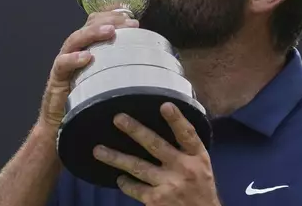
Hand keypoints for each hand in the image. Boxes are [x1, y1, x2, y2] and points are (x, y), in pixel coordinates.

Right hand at [37, 11, 139, 133]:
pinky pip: (62, 65)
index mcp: (88, 48)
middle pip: (88, 25)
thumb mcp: (107, 80)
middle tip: (129, 22)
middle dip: (109, 20)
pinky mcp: (56, 79)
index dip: (112, 14)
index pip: (97, 22)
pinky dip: (74, 59)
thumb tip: (149, 59)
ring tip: (110, 30)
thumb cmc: (87, 100)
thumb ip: (121, 66)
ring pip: (75, 39)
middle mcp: (75, 51)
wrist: (61, 124)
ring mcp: (64, 63)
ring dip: (93, 33)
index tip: (131, 14)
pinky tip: (87, 57)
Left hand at [93, 103, 219, 205]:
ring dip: (116, 157)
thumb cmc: (201, 190)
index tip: (165, 105)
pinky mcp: (155, 200)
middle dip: (135, 131)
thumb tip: (168, 128)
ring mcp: (168, 184)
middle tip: (118, 118)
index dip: (177, 120)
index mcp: (197, 157)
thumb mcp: (202, 167)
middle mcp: (183, 168)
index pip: (188, 134)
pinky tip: (119, 178)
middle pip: (156, 145)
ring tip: (98, 150)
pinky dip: (125, 183)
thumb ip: (187, 151)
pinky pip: (135, 188)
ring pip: (137, 167)